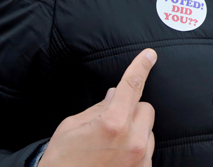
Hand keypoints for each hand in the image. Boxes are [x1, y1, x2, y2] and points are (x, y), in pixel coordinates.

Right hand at [39, 49, 156, 166]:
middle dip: (131, 109)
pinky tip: (117, 157)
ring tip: (111, 145)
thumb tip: (116, 93)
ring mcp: (140, 160)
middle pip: (145, 108)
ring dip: (135, 130)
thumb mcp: (73, 126)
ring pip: (148, 130)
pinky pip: (147, 150)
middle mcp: (132, 141)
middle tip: (111, 121)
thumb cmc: (62, 159)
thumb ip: (99, 107)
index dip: (140, 67)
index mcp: (112, 124)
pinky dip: (136, 148)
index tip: (150, 55)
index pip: (132, 86)